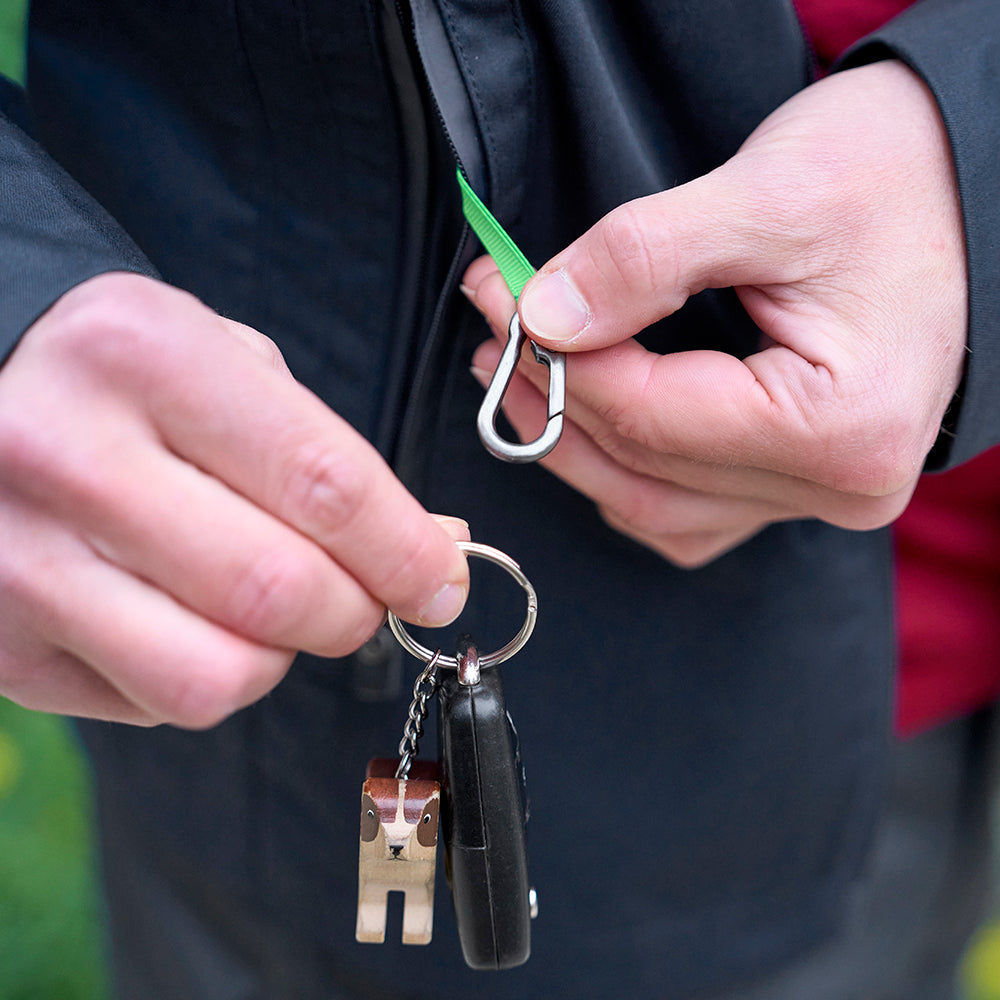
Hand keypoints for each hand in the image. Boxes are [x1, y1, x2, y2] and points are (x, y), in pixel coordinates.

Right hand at [0, 273, 469, 726]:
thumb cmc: (124, 378)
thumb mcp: (227, 368)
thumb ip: (331, 458)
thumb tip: (435, 550)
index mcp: (149, 357)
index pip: (324, 484)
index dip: (407, 553)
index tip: (443, 583)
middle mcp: (69, 457)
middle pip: (279, 592)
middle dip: (357, 612)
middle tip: (364, 596)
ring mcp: (21, 561)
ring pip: (219, 676)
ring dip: (282, 656)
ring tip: (270, 606)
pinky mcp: (3, 643)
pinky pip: (157, 703)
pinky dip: (208, 674)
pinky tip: (188, 615)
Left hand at [465, 60, 966, 567]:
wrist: (966, 189)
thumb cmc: (899, 179)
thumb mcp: (769, 193)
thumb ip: (644, 258)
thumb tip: (545, 315)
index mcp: (840, 426)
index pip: (651, 415)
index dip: (557, 359)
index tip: (497, 297)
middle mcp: (836, 485)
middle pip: (645, 469)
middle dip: (554, 401)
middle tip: (496, 334)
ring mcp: (820, 494)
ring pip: (655, 503)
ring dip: (577, 446)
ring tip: (520, 378)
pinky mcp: (800, 482)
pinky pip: (687, 512)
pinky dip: (626, 475)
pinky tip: (586, 429)